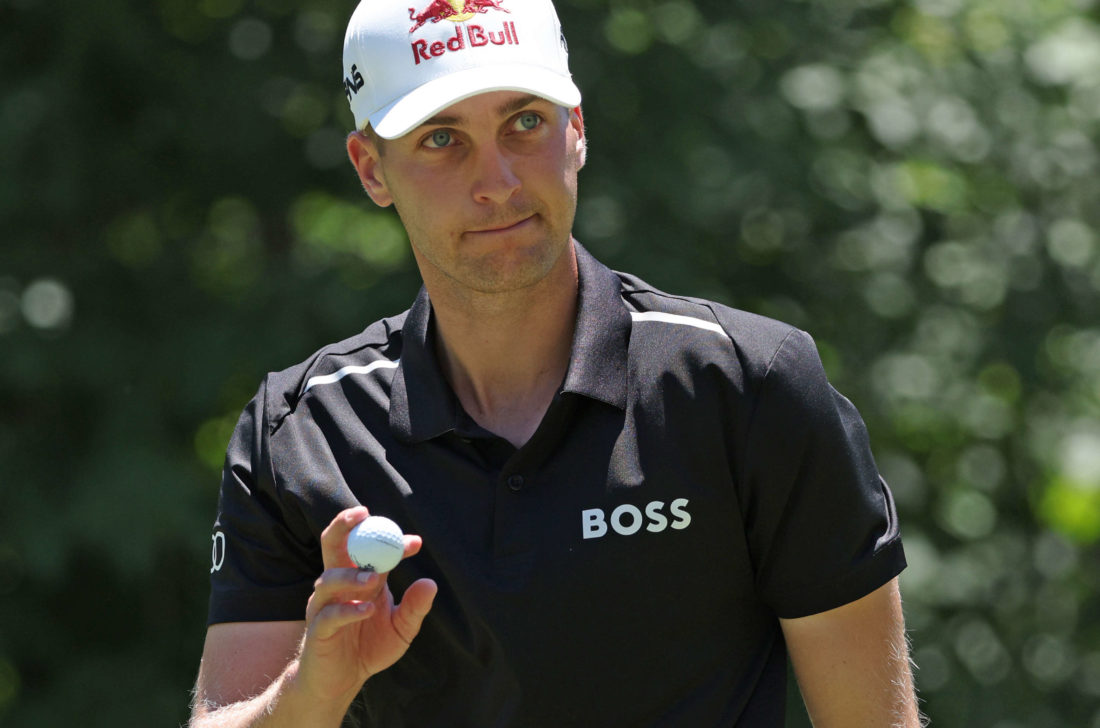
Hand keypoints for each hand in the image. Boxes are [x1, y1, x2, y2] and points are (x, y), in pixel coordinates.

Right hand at [294, 507, 437, 703]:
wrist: (341, 682)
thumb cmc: (369, 648)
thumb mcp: (401, 628)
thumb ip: (415, 607)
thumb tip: (430, 583)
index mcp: (361, 578)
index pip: (370, 548)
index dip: (391, 540)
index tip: (415, 542)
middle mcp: (340, 585)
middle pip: (333, 545)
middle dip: (344, 525)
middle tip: (364, 515)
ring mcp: (325, 606)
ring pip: (328, 578)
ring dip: (351, 574)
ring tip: (374, 579)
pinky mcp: (317, 630)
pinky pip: (329, 615)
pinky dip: (348, 610)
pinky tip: (367, 611)